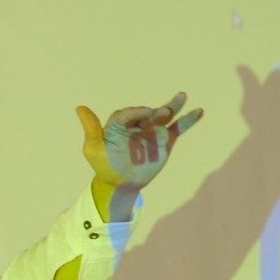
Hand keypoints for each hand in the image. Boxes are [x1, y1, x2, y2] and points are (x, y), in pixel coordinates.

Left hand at [77, 92, 203, 191]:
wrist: (120, 184)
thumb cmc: (105, 165)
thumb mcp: (94, 148)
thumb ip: (91, 128)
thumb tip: (80, 108)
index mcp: (121, 124)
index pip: (128, 114)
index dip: (135, 113)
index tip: (143, 115)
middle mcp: (138, 125)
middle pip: (148, 113)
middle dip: (155, 112)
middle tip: (162, 112)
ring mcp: (152, 133)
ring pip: (165, 116)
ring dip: (173, 106)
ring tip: (182, 96)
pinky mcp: (164, 142)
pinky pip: (178, 129)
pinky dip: (188, 120)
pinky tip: (199, 111)